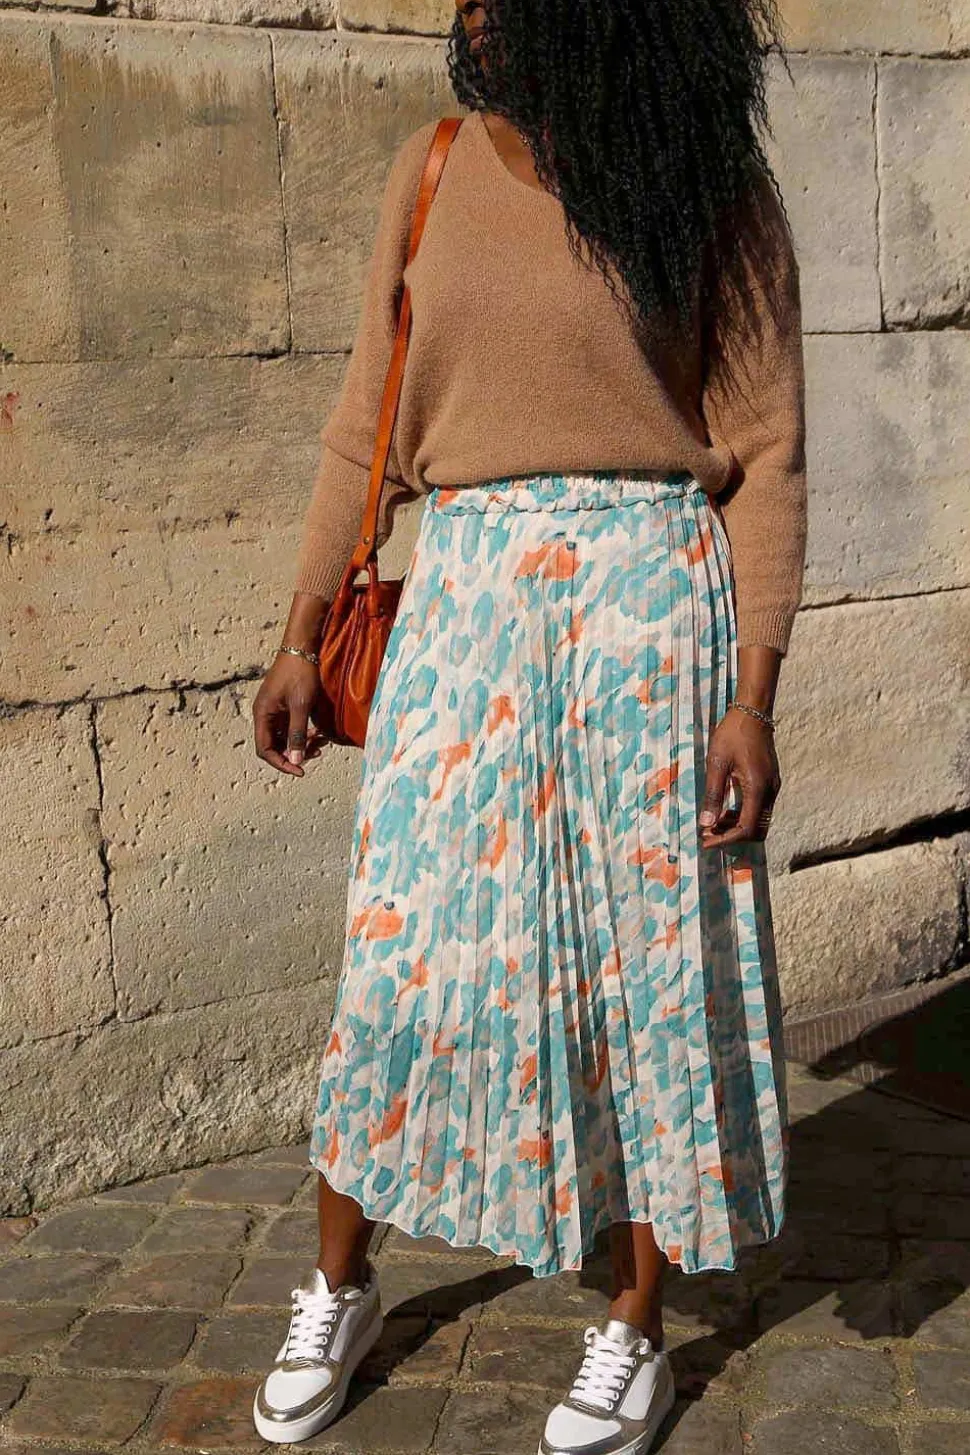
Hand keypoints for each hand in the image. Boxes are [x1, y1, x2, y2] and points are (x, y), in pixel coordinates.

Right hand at [252, 653, 333, 776]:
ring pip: (284, 737)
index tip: (300, 770)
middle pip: (274, 745)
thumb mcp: (301, 706)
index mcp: (262, 714)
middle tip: (315, 753)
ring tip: (320, 743)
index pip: (265, 749)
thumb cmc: (300, 673)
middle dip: (294, 753)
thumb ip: (297, 734)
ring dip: (300, 743)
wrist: (302, 647)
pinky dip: (302, 733)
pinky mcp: (284, 705)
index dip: (281, 763)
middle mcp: (265, 714)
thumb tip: (296, 760)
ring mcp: (274, 710)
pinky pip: (290, 726)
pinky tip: (317, 733)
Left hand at [699, 706, 780, 847]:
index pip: (745, 828)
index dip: (725, 839)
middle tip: (708, 834)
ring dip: (736, 827)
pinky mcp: (769, 783)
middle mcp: (769, 792)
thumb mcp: (717, 763)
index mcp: (757, 788)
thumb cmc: (732, 734)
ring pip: (758, 821)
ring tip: (711, 823)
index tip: (705, 841)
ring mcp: (772, 788)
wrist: (752, 713)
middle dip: (732, 837)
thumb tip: (706, 824)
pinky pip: (758, 809)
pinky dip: (742, 815)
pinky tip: (723, 810)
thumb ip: (713, 794)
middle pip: (756, 831)